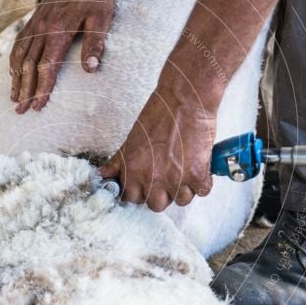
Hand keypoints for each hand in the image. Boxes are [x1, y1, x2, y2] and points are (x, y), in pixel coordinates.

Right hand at [9, 0, 115, 112]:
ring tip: (14, 97)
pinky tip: (13, 71)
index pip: (47, 67)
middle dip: (25, 90)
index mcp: (59, 31)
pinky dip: (13, 60)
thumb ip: (95, 43)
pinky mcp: (35, 18)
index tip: (38, 106)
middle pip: (29, 66)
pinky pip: (19, 42)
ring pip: (20, 56)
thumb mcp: (103, 16)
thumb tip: (90, 69)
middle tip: (21, 111)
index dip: (42, 89)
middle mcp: (43, 29)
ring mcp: (36, 23)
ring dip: (15, 78)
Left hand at [100, 86, 216, 210]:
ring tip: (185, 171)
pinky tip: (199, 169)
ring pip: (180, 201)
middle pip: (156, 205)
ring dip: (184, 189)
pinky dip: (202, 183)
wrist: (184, 99)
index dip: (140, 192)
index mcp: (134, 171)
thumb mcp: (130, 140)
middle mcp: (153, 178)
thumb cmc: (159, 114)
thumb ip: (118, 162)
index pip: (132, 198)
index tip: (147, 186)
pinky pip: (201, 192)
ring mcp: (176, 179)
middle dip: (162, 194)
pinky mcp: (197, 175)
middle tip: (168, 177)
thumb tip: (102, 175)